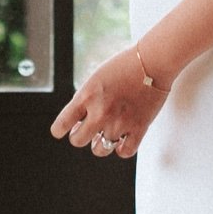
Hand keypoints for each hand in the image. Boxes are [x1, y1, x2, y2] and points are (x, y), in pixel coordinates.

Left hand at [51, 46, 169, 158]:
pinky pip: (125, 152)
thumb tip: (78, 120)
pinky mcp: (139, 128)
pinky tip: (122, 141)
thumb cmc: (124, 65)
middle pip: (78, 141)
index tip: (62, 131)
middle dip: (80, 136)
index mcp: (86, 96)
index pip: (61, 124)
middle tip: (86, 129)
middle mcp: (100, 112)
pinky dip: (121, 149)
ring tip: (105, 134)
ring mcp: (120, 122)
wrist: (153, 61)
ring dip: (100, 144)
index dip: (59, 130)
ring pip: (100, 150)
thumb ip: (86, 99)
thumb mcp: (96, 78)